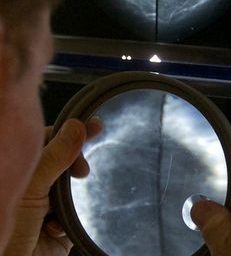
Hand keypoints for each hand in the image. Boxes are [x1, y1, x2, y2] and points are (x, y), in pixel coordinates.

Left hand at [2, 118, 100, 255]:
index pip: (47, 140)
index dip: (70, 133)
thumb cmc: (7, 229)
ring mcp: (44, 208)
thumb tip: (76, 126)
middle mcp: (31, 187)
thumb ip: (54, 156)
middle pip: (63, 163)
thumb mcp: (31, 187)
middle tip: (84, 172)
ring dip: (67, 202)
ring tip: (56, 212)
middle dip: (74, 169)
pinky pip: (73, 218)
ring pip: (71, 191)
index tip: (95, 125)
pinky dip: (66, 224)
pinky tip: (54, 230)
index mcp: (19, 171)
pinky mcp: (57, 230)